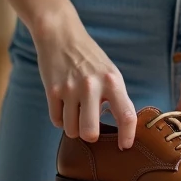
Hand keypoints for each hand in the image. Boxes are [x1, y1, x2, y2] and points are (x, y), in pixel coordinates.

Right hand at [31, 13, 137, 149]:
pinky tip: (64, 106)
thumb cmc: (89, 57)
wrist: (61, 35)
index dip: (127, 136)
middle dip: (90, 135)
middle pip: (90, 133)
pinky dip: (61, 118)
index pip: (126, 115)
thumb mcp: (109, 73)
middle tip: (90, 127)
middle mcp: (92, 86)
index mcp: (112, 81)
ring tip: (76, 112)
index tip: (124, 146)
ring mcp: (70, 89)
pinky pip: (56, 121)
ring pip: (71, 130)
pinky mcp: (52, 90)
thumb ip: (115, 98)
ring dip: (73, 127)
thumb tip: (120, 128)